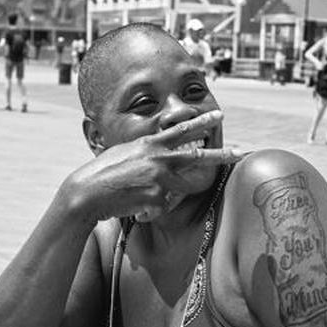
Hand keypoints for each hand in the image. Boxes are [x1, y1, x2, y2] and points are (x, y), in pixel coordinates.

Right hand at [62, 111, 244, 222]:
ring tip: (138, 197)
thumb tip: (163, 156)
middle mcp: (158, 158)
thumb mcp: (126, 154)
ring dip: (166, 196)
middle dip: (221, 155)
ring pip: (180, 189)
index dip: (202, 122)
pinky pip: (163, 207)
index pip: (182, 130)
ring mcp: (159, 177)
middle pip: (198, 156)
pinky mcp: (157, 197)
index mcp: (150, 144)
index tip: (219, 116)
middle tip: (240, 151)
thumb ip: (148, 153)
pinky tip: (132, 207)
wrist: (86, 193)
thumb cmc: (102, 174)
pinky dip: (150, 211)